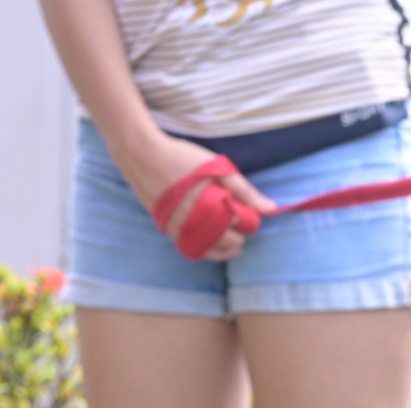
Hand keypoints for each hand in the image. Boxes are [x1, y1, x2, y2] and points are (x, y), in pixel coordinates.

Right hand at [119, 134, 274, 261]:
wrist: (140, 153)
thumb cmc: (180, 157)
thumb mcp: (216, 168)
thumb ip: (244, 190)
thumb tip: (271, 209)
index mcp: (203, 209)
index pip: (232, 231)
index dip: (244, 228)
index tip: (250, 221)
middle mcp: (187, 223)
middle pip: (218, 243)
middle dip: (234, 241)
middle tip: (242, 237)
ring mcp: (173, 227)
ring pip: (201, 250)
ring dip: (219, 250)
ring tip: (233, 248)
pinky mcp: (163, 226)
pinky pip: (185, 245)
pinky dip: (201, 247)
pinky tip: (209, 242)